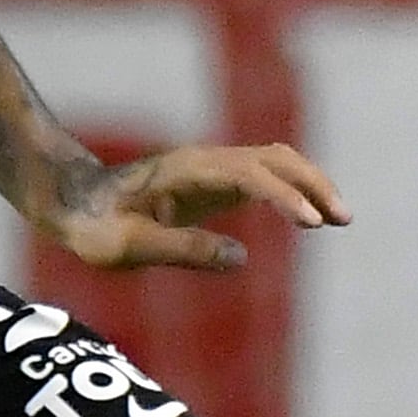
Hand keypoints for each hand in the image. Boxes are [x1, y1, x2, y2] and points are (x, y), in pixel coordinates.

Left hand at [44, 142, 349, 272]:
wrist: (74, 202)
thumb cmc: (95, 228)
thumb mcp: (130, 247)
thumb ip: (183, 249)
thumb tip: (239, 257)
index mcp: (189, 173)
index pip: (251, 176)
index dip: (284, 196)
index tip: (311, 223)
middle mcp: (207, 161)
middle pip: (276, 159)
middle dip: (314, 184)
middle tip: (344, 219)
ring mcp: (213, 167)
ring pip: (276, 162)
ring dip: (310, 184)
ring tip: (338, 220)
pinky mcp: (215, 180)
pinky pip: (266, 175)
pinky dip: (294, 189)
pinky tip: (310, 215)